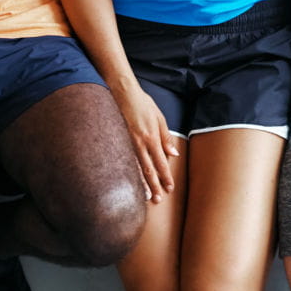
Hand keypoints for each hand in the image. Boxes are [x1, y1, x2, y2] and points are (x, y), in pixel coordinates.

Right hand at [113, 84, 178, 201]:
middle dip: (155, 185)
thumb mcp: (159, 117)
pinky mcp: (117, 140)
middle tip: (159, 199)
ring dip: (141, 184)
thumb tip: (174, 154)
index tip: (170, 188)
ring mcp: (127, 143)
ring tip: (146, 196)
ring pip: (135, 168)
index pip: (161, 162)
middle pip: (149, 169)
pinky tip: (128, 181)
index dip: (166, 177)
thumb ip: (166, 137)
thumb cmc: (141, 102)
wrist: (122, 91)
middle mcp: (140, 143)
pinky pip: (123, 161)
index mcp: (152, 137)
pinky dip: (128, 173)